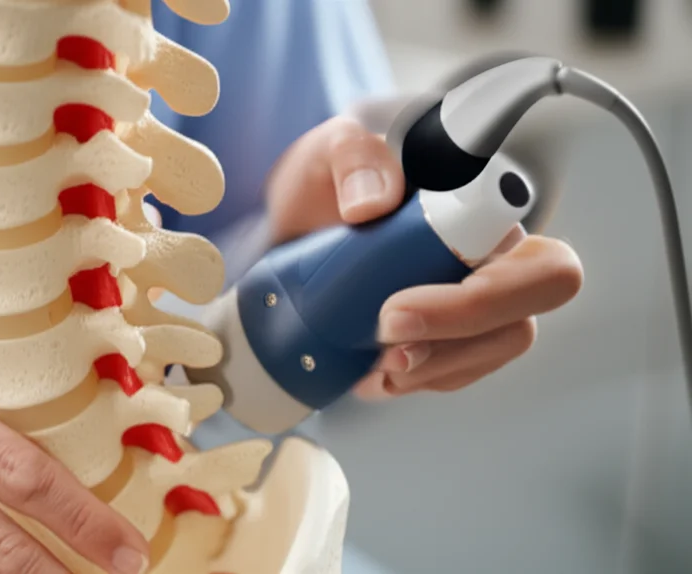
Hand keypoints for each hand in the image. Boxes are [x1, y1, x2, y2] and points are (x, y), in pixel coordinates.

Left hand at [265, 115, 582, 398]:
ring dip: (426, 370)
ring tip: (368, 362)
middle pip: (519, 323)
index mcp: (490, 212)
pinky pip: (447, 374)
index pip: (542, 266)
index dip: (481, 300)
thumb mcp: (333, 148)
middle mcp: (495, 263)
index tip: (394, 309)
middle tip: (383, 343)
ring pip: (484, 357)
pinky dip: (406, 380)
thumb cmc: (334, 176)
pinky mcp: (441, 336)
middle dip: (453, 346)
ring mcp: (473, 306)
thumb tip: (371, 203)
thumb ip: (355, 157)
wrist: (298, 219)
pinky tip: (365, 372)